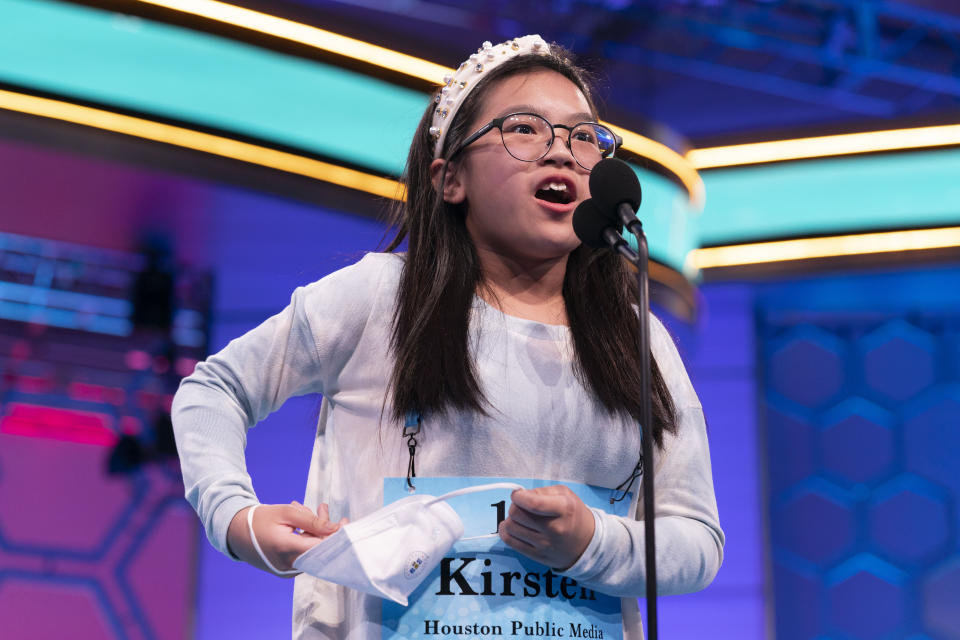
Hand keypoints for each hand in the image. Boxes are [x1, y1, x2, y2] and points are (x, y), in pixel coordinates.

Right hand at [227, 501, 346, 575]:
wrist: (234, 533)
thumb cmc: (260, 519)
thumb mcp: (286, 513)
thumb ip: (312, 520)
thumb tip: (334, 528)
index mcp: (287, 549)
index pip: (322, 547)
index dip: (336, 535)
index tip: (344, 521)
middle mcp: (288, 565)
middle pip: (318, 549)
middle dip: (323, 527)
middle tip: (322, 508)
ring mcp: (286, 570)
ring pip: (311, 551)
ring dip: (313, 531)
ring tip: (303, 510)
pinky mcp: (285, 570)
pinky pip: (303, 555)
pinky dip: (305, 539)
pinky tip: (299, 523)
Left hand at [498, 485, 594, 570]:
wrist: (587, 544)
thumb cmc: (573, 515)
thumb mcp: (565, 495)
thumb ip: (542, 491)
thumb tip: (519, 495)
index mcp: (564, 509)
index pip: (532, 503)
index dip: (518, 496)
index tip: (517, 494)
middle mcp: (554, 529)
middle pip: (516, 514)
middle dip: (515, 506)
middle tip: (522, 507)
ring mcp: (545, 545)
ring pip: (510, 527)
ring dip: (511, 519)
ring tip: (520, 518)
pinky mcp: (537, 556)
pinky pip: (510, 542)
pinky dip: (506, 532)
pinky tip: (513, 527)